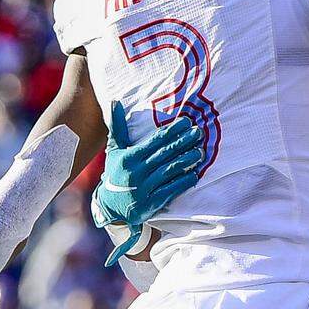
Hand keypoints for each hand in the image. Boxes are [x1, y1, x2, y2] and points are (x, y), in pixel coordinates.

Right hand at [92, 102, 202, 264]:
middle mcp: (136, 172)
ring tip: (200, 152)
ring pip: (168, 172)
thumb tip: (115, 101)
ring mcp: (143, 189)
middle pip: (164, 154)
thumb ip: (118, 127)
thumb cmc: (115, 173)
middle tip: (199, 133)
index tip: (187, 122)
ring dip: (185, 161)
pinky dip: (182, 183)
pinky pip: (169, 191)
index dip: (172, 130)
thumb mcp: (114, 150)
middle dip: (183, 142)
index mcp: (129, 157)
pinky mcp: (149, 204)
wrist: (108, 206)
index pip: (155, 141)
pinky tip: (194, 176)